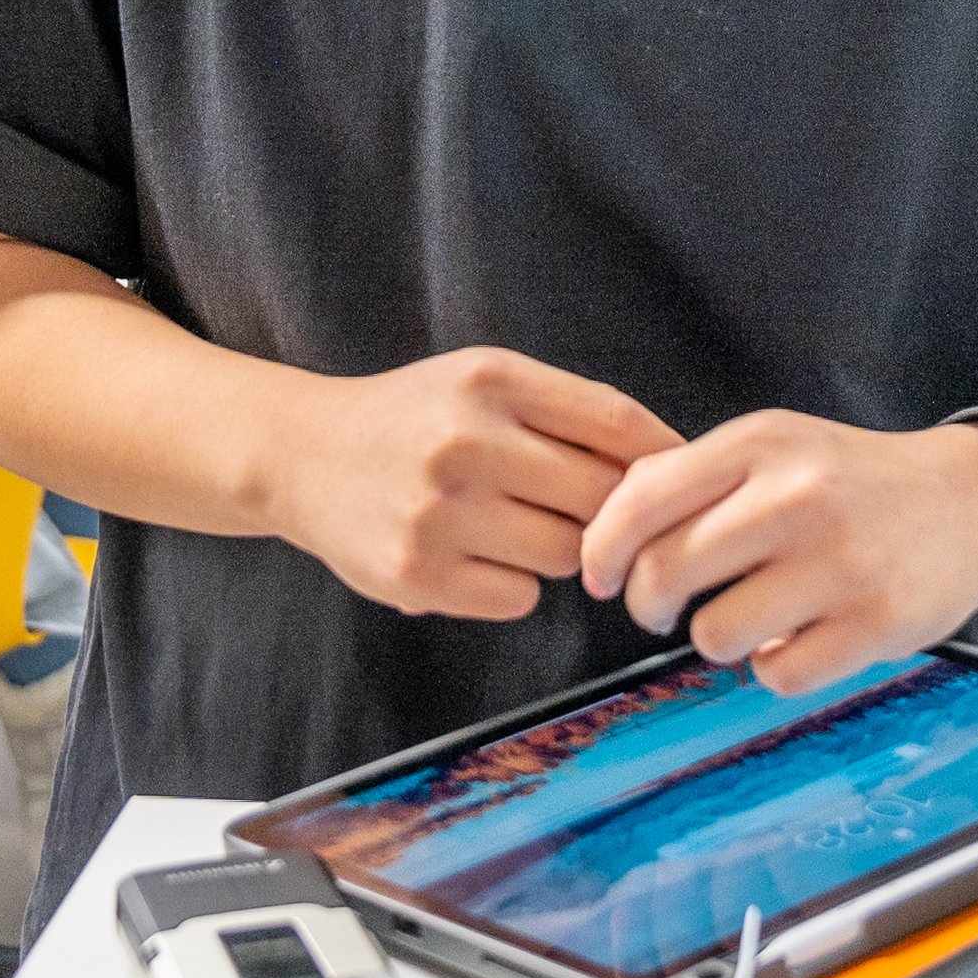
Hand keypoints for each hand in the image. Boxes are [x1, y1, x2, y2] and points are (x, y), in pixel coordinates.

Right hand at [266, 349, 677, 619]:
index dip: (661, 457)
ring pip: (566, 555)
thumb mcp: (482, 380)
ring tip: (514, 527)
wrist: (300, 455)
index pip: (616, 421)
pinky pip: (519, 598)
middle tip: (576, 509)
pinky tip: (474, 557)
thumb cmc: (413, 418)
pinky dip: (511, 585)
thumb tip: (672, 463)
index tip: (677, 480)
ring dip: (558, 550)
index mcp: (490, 380)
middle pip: (600, 497)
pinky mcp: (418, 574)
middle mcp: (464, 442)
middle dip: (604, 510)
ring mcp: (438, 513)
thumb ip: (569, 411)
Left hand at [577, 413, 977, 690]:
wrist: (973, 500)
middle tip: (660, 609)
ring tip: (745, 618)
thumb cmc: (853, 480)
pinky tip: (796, 639)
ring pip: (714, 633)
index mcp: (762, 444)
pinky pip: (777, 674)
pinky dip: (774, 667)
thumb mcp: (777, 445)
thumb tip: (607, 525)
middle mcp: (798, 497)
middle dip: (647, 603)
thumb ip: (695, 475)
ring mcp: (840, 563)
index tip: (600, 576)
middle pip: (666, 572)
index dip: (602, 548)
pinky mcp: (876, 624)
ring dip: (715, 637)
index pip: (641, 498)